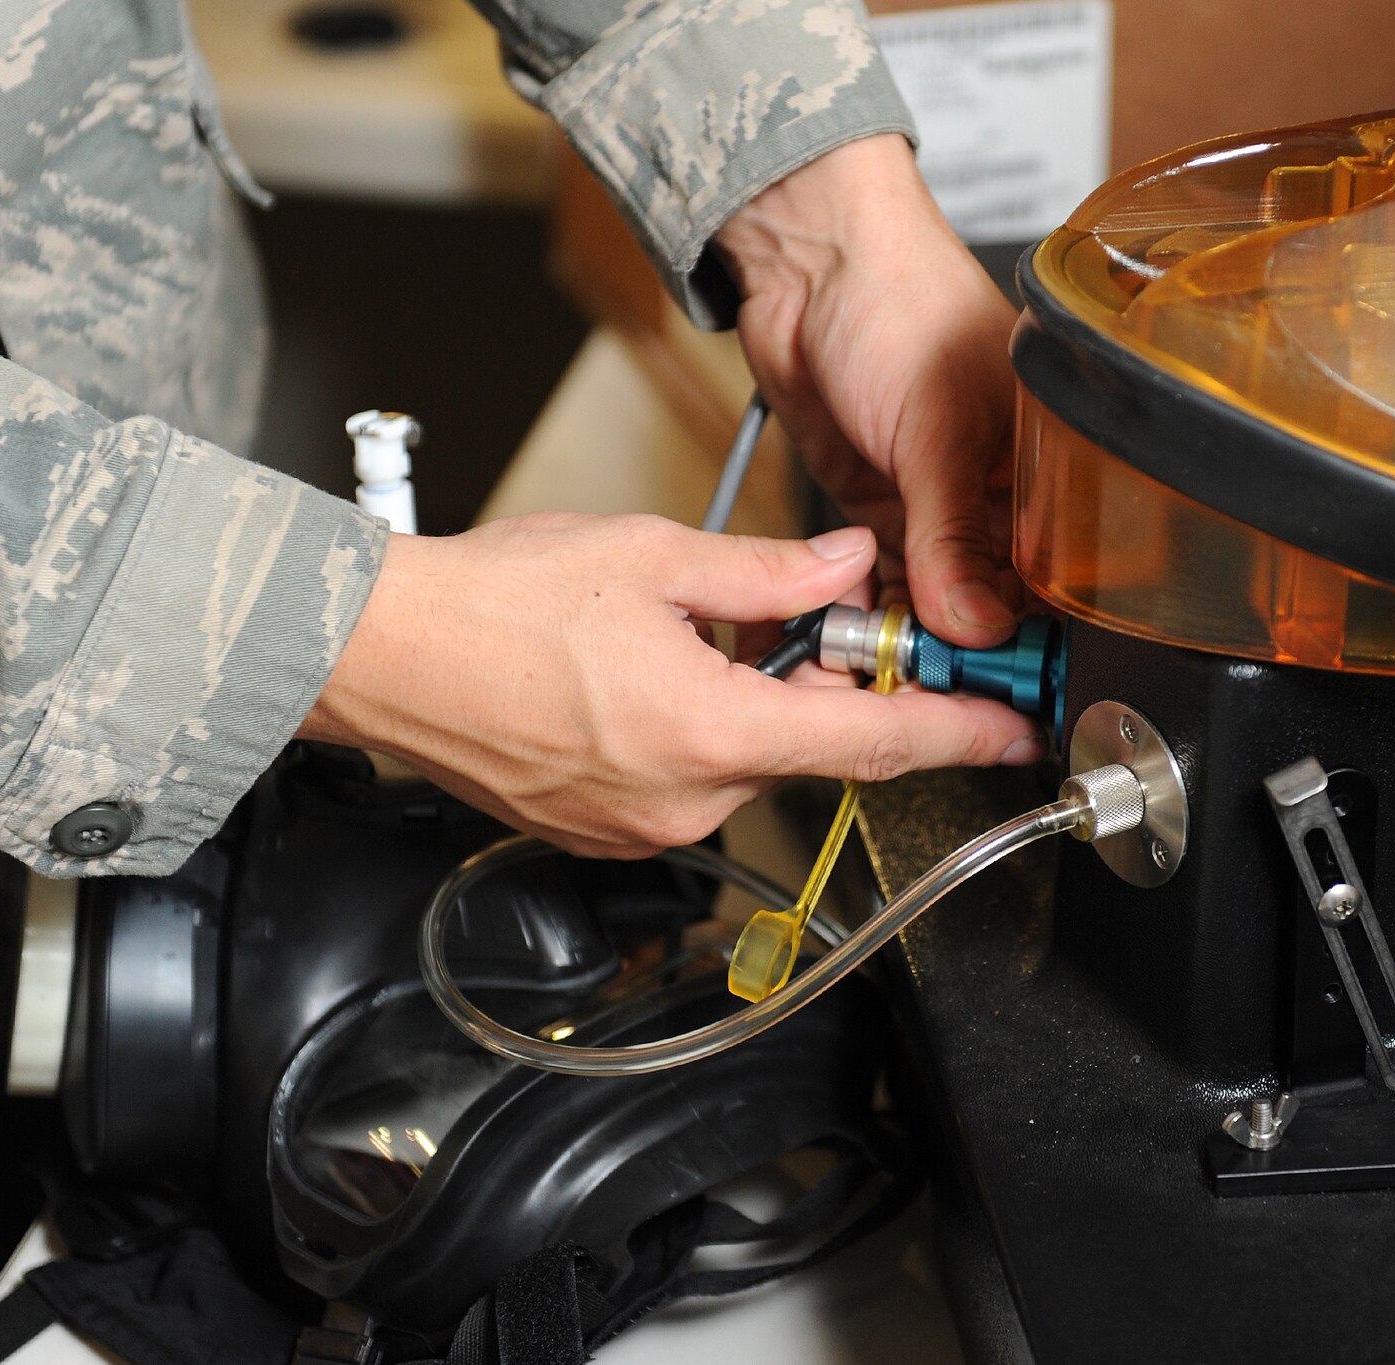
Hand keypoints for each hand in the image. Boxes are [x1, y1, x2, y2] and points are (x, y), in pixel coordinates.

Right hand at [299, 515, 1042, 856]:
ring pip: (745, 764)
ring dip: (751, 708)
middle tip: (805, 621)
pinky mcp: (604, 834)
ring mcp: (642, 830)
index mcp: (712, 732)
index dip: (958, 734)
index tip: (1015, 734)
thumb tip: (851, 569)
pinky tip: (651, 681)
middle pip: (807, 748)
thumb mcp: (652, 559)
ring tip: (688, 640)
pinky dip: (700, 735)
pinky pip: (688, 785)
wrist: (379, 656)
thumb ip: (769, 574)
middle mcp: (685, 801)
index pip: (873, 742)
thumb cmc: (494, 603)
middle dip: (824, 689)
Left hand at [716, 133, 1020, 648]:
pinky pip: (882, 579)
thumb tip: (977, 622)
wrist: (809, 259)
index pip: (1059, 572)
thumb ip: (953, 535)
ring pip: (935, 597)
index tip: (1011, 690)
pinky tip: (862, 642)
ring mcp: (934, 500)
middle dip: (968, 648)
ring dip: (914, 637)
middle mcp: (998, 489)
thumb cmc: (901, 299)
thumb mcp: (937, 430)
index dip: (1036, 632)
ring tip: (898, 678)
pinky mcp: (877, 503)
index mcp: (1049, 463)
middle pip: (996, 597)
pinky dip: (871, 611)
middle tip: (946, 697)